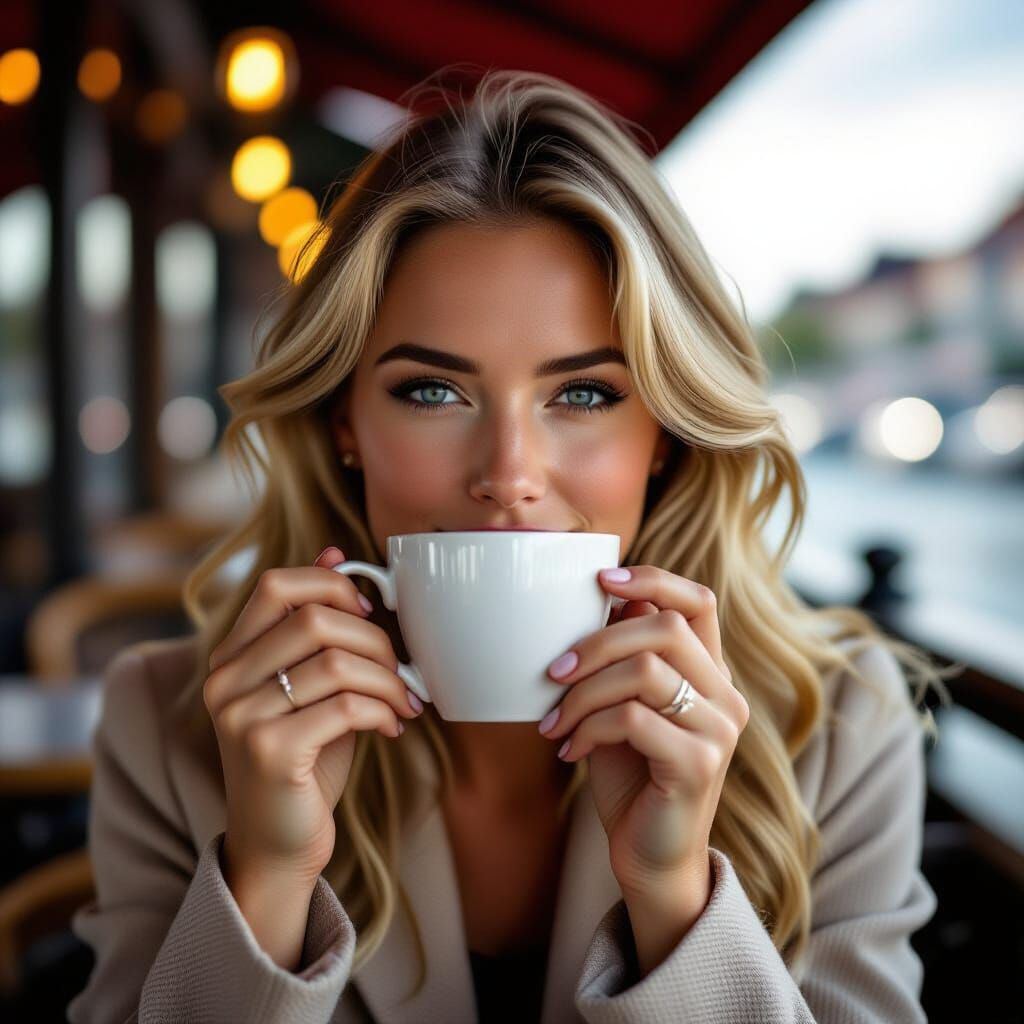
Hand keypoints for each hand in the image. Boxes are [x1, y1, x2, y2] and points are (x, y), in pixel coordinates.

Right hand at [204, 547, 423, 884]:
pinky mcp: (269, 751)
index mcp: (233, 656)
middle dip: (376, 640)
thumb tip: (333, 550)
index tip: (370, 612)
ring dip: (388, 680)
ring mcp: (242, 716)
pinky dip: (383, 711)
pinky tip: (392, 727)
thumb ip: (316, 627)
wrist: (278, 844)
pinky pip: (346, 706)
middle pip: (314, 619)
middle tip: (401, 670)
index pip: (277, 584)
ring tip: (404, 702)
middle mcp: (226, 681)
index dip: (332, 585)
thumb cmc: (303, 758)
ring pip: (335, 662)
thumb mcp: (309, 684)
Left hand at [540, 565, 747, 898]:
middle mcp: (724, 695)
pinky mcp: (698, 764)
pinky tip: (569, 750)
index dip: (654, 578)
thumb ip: (623, 659)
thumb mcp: (622, 705)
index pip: (699, 601)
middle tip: (553, 673)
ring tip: (556, 721)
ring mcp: (718, 730)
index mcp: (709, 673)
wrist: (650, 857)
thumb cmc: (630, 773)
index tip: (601, 580)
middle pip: (665, 628)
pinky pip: (633, 719)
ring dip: (584, 693)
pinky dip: (588, 728)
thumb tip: (598, 602)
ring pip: (646, 671)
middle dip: (596, 643)